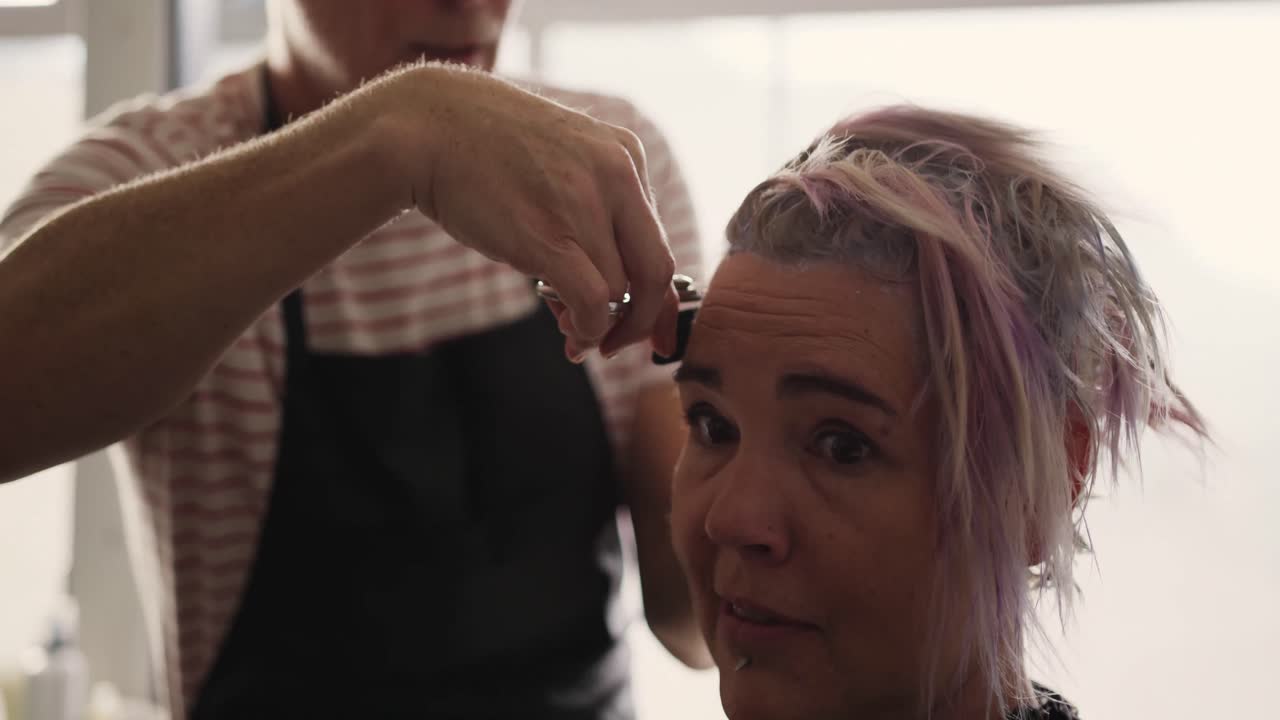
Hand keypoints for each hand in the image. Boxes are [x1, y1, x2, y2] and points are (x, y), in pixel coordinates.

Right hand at [381, 64, 679, 358]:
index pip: (657, 238)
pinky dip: (589, 328)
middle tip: (617, 344)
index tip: (646, 326)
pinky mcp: (548, 236)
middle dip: (643, 320)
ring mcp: (584, 205)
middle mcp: (617, 175)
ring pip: (619, 291)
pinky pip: (594, 301)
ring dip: (597, 323)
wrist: (426, 128)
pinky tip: (571, 333)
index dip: (655, 292)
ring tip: (565, 326)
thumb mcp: (558, 162)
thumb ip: (592, 213)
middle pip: (656, 270)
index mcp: (625, 155)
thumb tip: (606, 294)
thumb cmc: (484, 151)